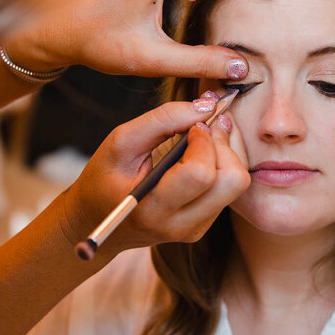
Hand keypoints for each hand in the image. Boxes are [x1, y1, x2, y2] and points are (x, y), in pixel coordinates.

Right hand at [60, 93, 248, 257]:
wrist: (96, 221)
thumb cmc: (104, 178)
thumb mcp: (120, 142)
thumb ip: (161, 121)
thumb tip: (206, 105)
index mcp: (152, 210)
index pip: (201, 175)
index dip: (205, 140)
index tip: (192, 124)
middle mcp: (180, 225)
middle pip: (233, 181)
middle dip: (225, 144)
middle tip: (205, 125)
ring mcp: (196, 229)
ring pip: (238, 184)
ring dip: (227, 151)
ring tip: (203, 135)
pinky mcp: (204, 225)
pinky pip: (231, 190)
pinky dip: (223, 164)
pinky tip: (200, 154)